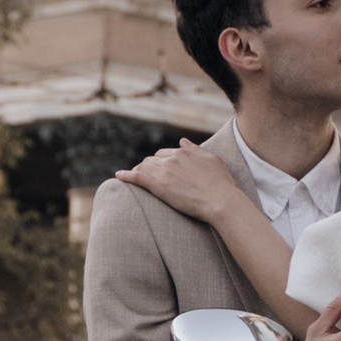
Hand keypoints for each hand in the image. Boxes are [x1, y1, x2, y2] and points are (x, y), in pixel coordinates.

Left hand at [118, 139, 243, 227]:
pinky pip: (137, 176)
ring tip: (133, 178)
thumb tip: (182, 141)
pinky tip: (118, 176)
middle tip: (146, 176)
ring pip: (144, 166)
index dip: (161, 162)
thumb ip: (195, 149)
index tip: (159, 170)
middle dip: (149, 167)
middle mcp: (172, 158)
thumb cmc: (221, 183)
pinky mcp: (158, 185)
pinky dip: (126, 175)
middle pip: (152, 159)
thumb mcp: (211, 160)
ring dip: (138, 171)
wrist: (220, 199)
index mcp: (184, 152)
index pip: (165, 153)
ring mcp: (164, 171)